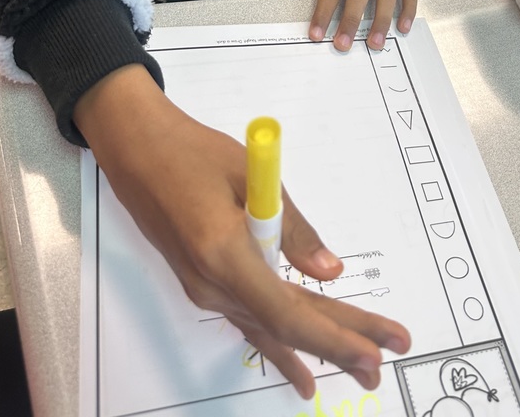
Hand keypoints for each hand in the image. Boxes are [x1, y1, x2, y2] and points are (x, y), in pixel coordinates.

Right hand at [74, 65, 410, 398]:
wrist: (135, 149)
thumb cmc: (191, 150)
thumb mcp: (250, 173)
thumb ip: (291, 226)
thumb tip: (329, 271)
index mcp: (222, 254)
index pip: (286, 312)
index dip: (334, 334)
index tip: (376, 347)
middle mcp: (211, 284)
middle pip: (284, 324)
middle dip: (339, 343)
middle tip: (384, 361)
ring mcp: (205, 288)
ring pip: (271, 325)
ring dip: (317, 344)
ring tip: (362, 366)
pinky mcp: (205, 281)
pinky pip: (250, 318)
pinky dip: (280, 343)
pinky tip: (300, 369)